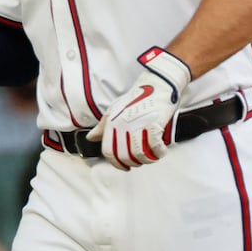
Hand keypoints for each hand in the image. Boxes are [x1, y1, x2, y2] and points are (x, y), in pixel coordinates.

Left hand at [86, 48, 191, 168]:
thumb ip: (103, 126)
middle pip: (124, 156)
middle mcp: (122, 124)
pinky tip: (161, 150)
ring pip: (139, 155)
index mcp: (112, 122)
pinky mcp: (154, 124)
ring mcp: (138, 124)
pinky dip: (159, 153)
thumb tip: (90, 137)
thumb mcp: (116, 109)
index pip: (108, 151)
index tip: (125, 167)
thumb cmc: (138, 97)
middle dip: (134, 162)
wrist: (158, 83)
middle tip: (142, 160)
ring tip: (152, 155)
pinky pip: (155, 148)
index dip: (116, 163)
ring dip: (148, 159)